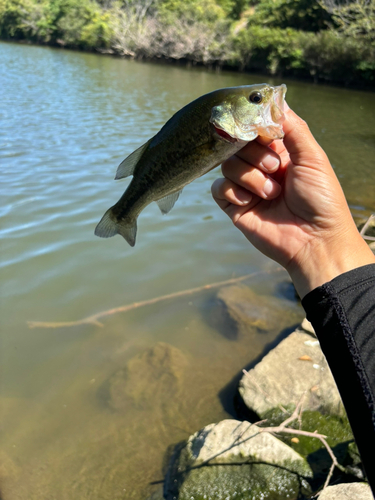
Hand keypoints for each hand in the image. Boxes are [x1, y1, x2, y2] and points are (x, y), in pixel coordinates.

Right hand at [211, 105, 374, 297]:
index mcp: (280, 151)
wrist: (314, 240)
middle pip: (237, 143)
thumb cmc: (320, 198)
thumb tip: (274, 100)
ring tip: (271, 193)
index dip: (253, 125)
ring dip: (250, 178)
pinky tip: (250, 202)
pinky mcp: (235, 205)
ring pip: (227, 164)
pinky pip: (218, 187)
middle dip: (256, 155)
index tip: (257, 128)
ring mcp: (246, 185)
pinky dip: (233, 192)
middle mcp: (260, 165)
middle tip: (276, 169)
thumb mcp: (312, 156)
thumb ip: (292, 127)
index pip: (255, 127)